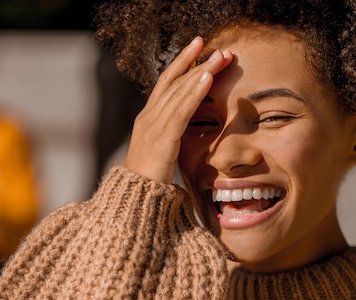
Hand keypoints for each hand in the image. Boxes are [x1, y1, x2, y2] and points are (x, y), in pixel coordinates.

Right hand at [124, 37, 232, 183]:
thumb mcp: (163, 150)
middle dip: (194, 62)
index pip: (166, 83)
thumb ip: (172, 134)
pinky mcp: (161, 139)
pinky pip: (181, 111)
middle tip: (215, 47)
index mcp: (148, 119)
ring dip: (200, 71)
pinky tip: (207, 78)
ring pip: (178, 92)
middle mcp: (148, 117)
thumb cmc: (152, 179)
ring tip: (219, 57)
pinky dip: (194, 92)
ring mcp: (153, 127)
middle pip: (173, 82)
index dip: (182, 63)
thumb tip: (188, 128)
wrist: (136, 199)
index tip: (198, 46)